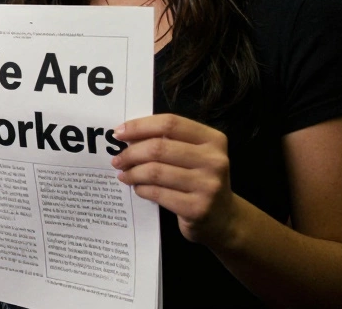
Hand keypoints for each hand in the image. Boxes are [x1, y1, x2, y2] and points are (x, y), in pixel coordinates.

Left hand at [111, 114, 235, 246]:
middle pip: (159, 148)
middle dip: (131, 153)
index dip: (140, 126)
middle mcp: (214, 160)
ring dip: (133, 173)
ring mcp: (208, 185)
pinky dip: (142, 189)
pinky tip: (138, 188)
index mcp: (213, 139)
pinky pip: (158, 193)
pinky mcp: (197, 208)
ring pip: (155, 171)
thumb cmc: (200, 179)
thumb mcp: (194, 155)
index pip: (170, 123)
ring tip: (124, 175)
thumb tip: (127, 135)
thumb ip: (169, 141)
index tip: (118, 132)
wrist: (224, 218)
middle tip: (117, 160)